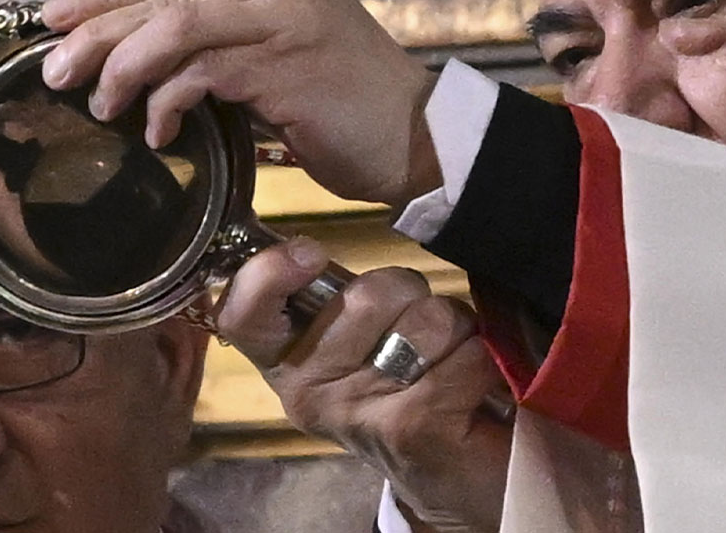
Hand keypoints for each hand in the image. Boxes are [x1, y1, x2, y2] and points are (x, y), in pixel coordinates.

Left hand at [40, 0, 438, 207]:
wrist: (418, 136)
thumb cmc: (338, 100)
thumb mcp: (272, 49)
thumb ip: (215, 34)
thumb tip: (129, 46)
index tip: (56, 18)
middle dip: (98, 33)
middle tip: (55, 69)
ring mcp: (283, 11)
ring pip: (174, 27)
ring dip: (124, 68)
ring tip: (98, 104)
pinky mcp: (285, 58)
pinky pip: (201, 74)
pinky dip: (167, 103)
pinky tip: (157, 131)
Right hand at [215, 237, 510, 532]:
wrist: (449, 478)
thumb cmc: (400, 391)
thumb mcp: (354, 340)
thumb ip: (335, 297)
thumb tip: (317, 247)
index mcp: (283, 360)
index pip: (243, 313)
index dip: (268, 272)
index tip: (311, 254)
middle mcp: (307, 391)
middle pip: (368, 295)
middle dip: (413, 296)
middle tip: (415, 333)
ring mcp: (356, 412)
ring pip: (426, 321)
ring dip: (456, 331)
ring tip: (445, 362)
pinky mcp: (410, 429)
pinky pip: (464, 357)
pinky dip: (482, 361)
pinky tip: (471, 388)